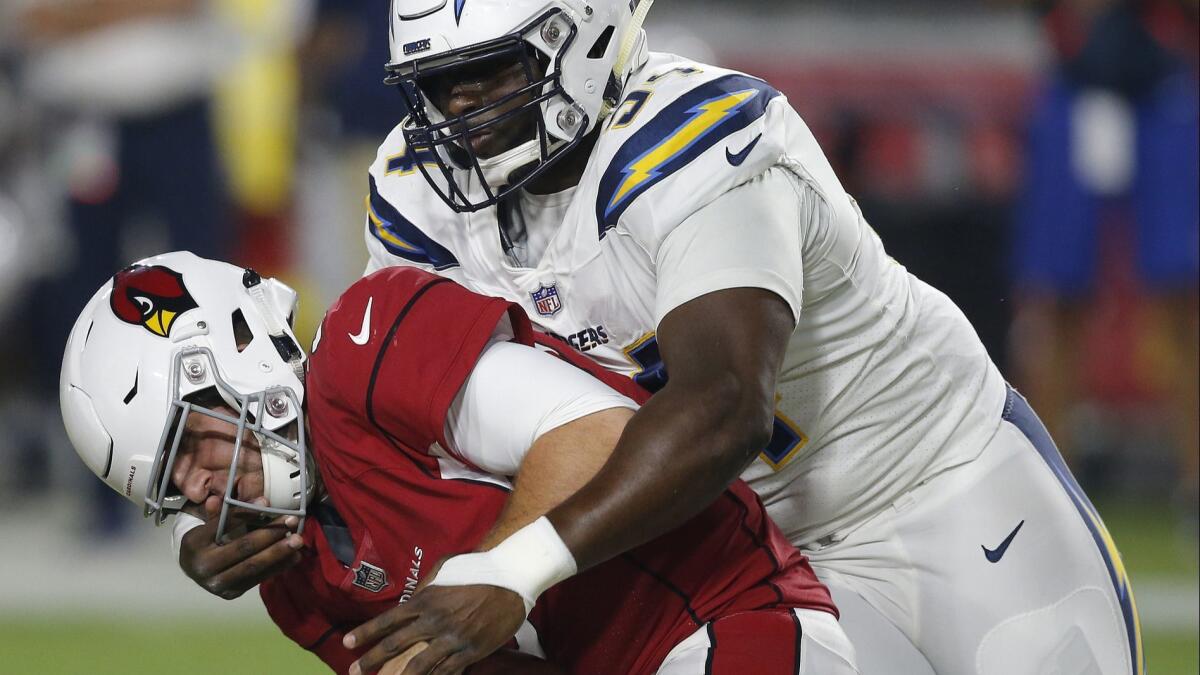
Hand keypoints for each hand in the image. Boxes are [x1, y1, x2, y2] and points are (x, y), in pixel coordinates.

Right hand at [179, 510, 303, 598]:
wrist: (193, 569)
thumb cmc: (204, 540)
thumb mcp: (207, 522)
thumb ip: (227, 512)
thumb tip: (260, 501)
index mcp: (194, 543)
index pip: (223, 525)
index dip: (246, 514)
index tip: (268, 503)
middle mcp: (203, 567)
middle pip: (243, 547)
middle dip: (270, 533)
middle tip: (292, 521)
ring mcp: (217, 584)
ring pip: (253, 566)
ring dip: (279, 552)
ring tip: (298, 539)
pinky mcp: (231, 593)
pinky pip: (258, 579)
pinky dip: (278, 567)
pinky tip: (294, 556)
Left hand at [344, 583, 524, 674]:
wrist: (512, 578)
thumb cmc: (478, 569)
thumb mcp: (446, 570)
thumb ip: (426, 586)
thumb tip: (411, 599)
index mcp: (426, 599)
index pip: (388, 619)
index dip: (366, 633)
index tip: (347, 644)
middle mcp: (434, 621)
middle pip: (396, 645)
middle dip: (371, 659)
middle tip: (354, 671)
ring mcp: (453, 638)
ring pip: (418, 666)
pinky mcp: (471, 651)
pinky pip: (447, 673)